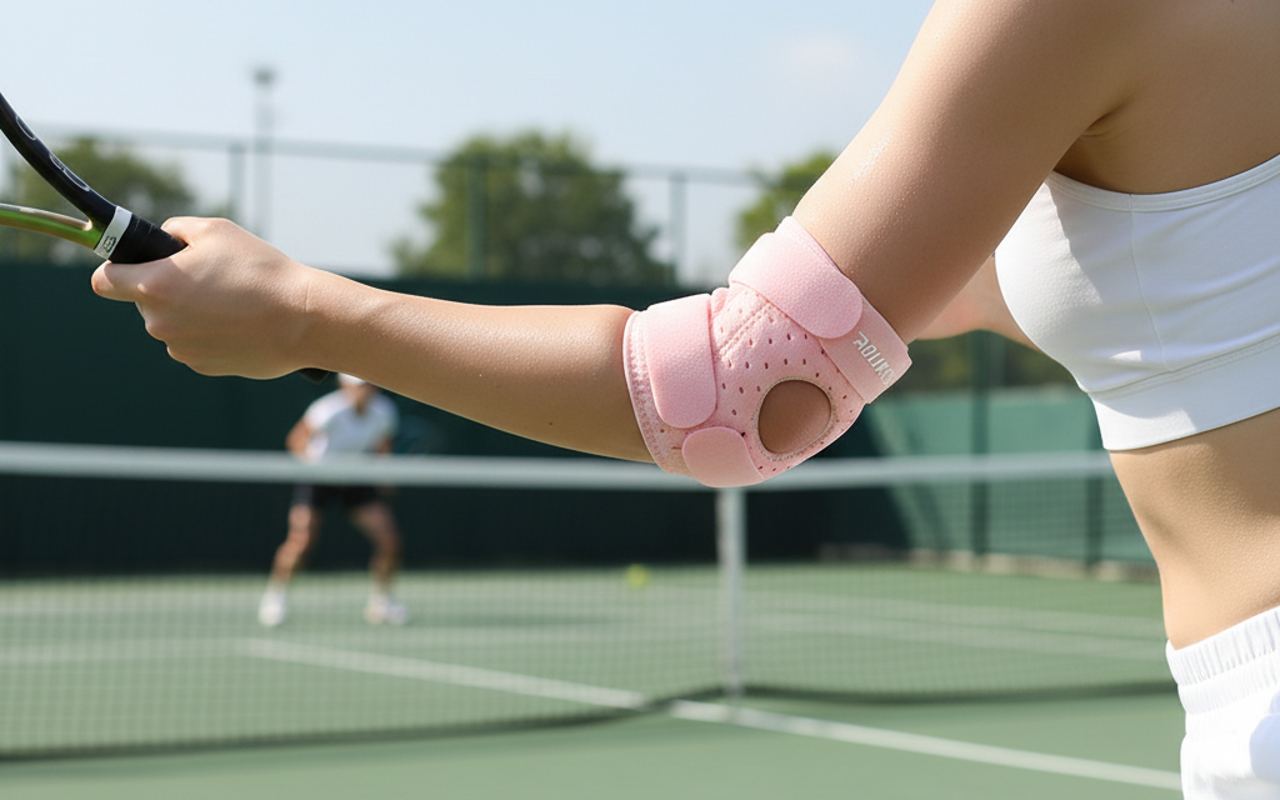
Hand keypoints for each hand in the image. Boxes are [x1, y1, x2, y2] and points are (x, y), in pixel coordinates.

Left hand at [92, 217, 320, 378]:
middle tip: (207, 278)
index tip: (131, 266)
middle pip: (144, 302)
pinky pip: (194, 345)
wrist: (303, 319)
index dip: (115, 269)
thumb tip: (164, 241)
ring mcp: (181, 349)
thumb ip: (175, 230)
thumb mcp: (216, 231)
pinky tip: (240, 323)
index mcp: (156, 285)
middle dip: (166, 289)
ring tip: (231, 302)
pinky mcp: (203, 366)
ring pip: (171, 325)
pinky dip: (210, 334)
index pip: (104, 281)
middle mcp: (160, 322)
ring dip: (189, 313)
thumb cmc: (261, 271)